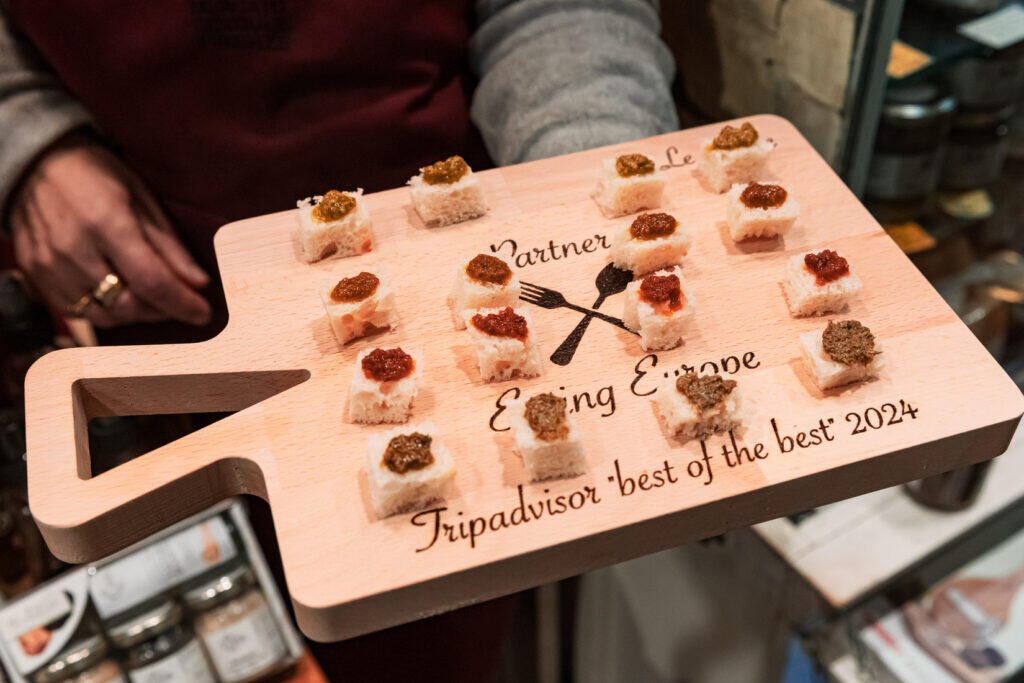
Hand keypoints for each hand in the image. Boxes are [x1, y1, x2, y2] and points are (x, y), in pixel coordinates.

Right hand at [8, 136, 210, 326]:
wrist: (36, 164)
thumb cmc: (96, 175)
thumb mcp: (142, 198)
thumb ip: (169, 245)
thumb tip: (199, 282)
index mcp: (106, 222)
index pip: (152, 281)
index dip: (182, 303)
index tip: (203, 313)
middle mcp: (74, 248)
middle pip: (128, 305)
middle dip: (162, 310)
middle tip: (179, 302)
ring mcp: (50, 264)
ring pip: (104, 315)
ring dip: (135, 314)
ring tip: (150, 298)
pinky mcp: (35, 274)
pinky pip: (77, 311)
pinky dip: (105, 311)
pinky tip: (119, 294)